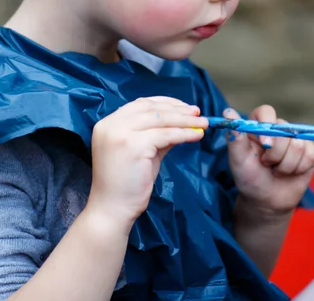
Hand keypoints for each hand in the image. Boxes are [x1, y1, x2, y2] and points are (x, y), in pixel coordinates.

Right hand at [86, 97, 206, 229]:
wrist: (112, 210)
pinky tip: (196, 135)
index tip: (186, 107)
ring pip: (161, 119)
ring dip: (185, 120)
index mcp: (109, 122)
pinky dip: (184, 133)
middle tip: (198, 112)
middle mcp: (112, 124)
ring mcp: (120, 133)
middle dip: (178, 110)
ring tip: (203, 123)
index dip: (166, 103)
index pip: (141, 104)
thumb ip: (159, 134)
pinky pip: (166, 135)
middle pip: (152, 109)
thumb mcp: (144, 151)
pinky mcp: (133, 145)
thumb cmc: (128, 183)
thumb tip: (184, 121)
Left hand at [225, 106, 313, 215]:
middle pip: (285, 130)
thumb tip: (228, 112)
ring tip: (276, 170)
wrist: (266, 201)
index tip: (265, 144)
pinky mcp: (309, 151)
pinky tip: (290, 173)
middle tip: (266, 164)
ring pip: (297, 145)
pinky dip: (298, 168)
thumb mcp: (238, 160)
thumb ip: (234, 137)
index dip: (268, 125)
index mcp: (259, 126)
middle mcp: (278, 129)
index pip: (266, 111)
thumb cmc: (249, 178)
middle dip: (275, 154)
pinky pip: (309, 155)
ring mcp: (295, 139)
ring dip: (285, 165)